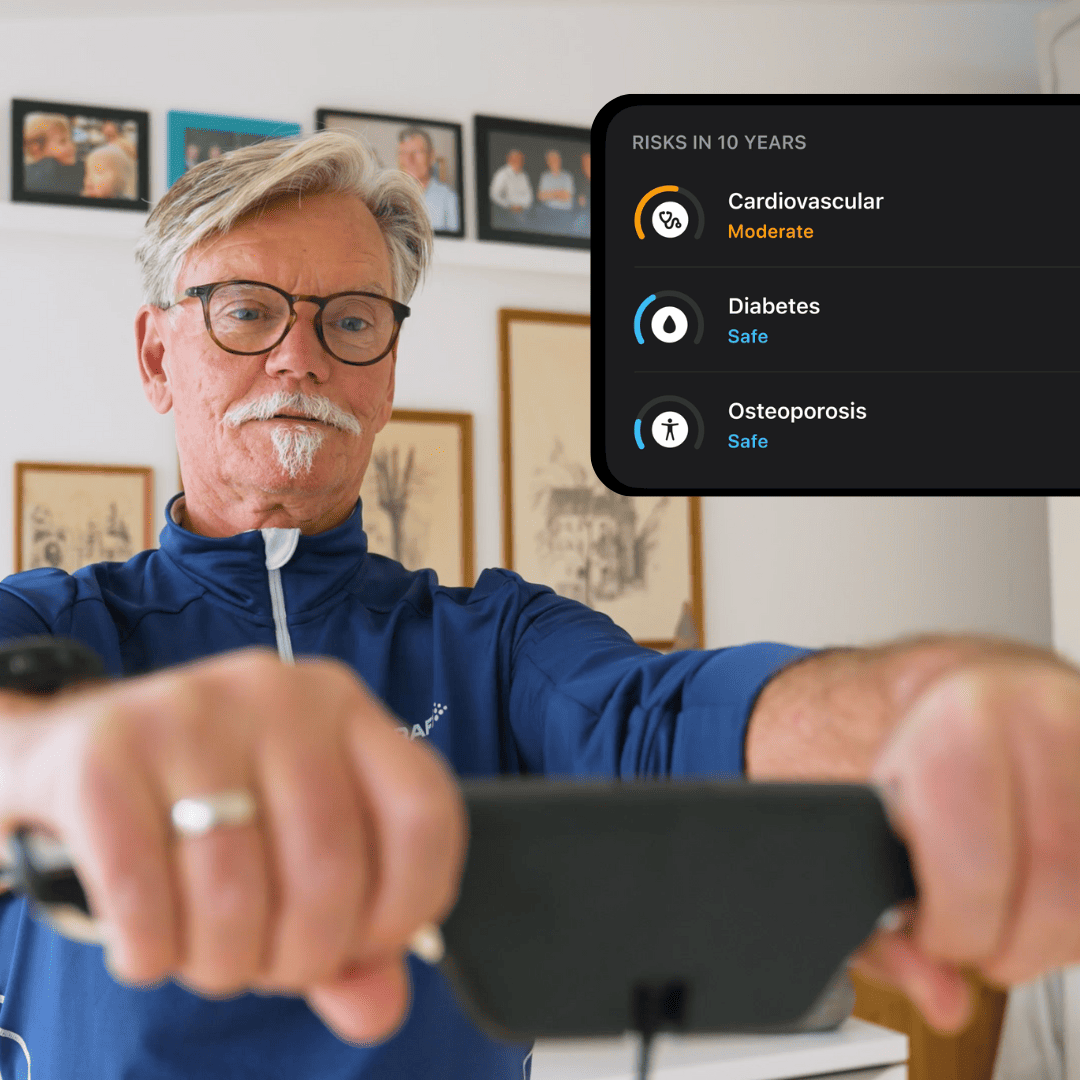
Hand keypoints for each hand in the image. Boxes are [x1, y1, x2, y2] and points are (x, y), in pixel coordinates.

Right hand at [0, 647, 465, 1043]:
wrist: (75, 750)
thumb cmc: (210, 806)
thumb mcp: (293, 848)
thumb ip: (351, 934)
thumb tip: (379, 1009)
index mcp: (346, 710)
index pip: (424, 814)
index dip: (408, 906)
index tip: (365, 946)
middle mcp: (282, 695)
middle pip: (330, 868)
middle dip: (301, 956)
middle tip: (267, 963)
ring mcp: (193, 713)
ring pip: (235, 891)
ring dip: (224, 962)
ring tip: (210, 954)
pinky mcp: (106, 750)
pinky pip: (143, 893)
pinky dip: (152, 950)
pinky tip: (150, 947)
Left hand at [854, 651, 1079, 1030]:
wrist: (961, 687)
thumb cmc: (911, 755)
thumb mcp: (861, 819)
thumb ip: (881, 922)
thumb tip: (938, 994)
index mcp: (961, 715)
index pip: (976, 866)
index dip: (954, 925)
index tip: (932, 930)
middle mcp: (1045, 714)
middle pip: (1057, 895)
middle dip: (1007, 943)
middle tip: (969, 934)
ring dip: (1054, 934)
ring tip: (1003, 907)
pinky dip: (1077, 914)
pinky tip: (1043, 889)